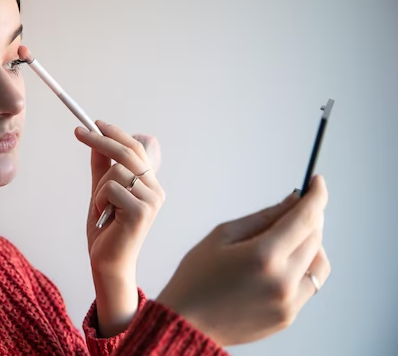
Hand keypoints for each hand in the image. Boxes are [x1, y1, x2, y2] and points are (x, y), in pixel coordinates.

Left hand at [74, 120, 164, 336]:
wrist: (108, 264)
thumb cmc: (106, 231)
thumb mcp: (101, 193)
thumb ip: (102, 168)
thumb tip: (95, 141)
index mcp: (150, 184)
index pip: (136, 149)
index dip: (116, 133)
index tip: (95, 123)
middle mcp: (156, 190)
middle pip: (128, 153)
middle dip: (101, 140)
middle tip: (78, 132)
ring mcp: (152, 201)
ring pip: (116, 172)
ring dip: (98, 189)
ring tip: (100, 209)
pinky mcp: (141, 212)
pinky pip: (111, 189)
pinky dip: (99, 201)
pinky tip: (103, 217)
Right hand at [156, 176, 329, 345]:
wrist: (187, 323)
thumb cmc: (196, 277)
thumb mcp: (222, 236)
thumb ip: (262, 217)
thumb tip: (292, 202)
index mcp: (263, 256)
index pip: (306, 218)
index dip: (317, 196)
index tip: (318, 182)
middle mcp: (283, 280)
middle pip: (315, 238)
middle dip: (310, 217)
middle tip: (296, 207)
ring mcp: (289, 302)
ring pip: (319, 262)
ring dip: (311, 243)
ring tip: (287, 237)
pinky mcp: (289, 316)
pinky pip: (309, 284)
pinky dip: (303, 267)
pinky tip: (281, 262)